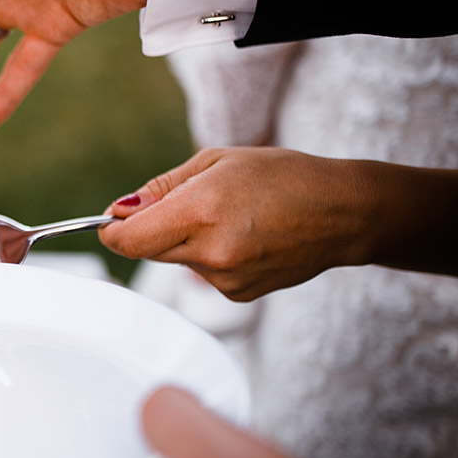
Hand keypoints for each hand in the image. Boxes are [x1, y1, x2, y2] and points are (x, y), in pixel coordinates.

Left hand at [98, 148, 372, 299]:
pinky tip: (245, 238)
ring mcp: (225, 279)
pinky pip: (203, 272)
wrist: (344, 214)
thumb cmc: (283, 176)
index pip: (129, 239)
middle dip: (151, 228)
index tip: (114, 218)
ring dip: (185, 240)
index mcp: (199, 212)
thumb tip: (122, 210)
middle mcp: (209, 252)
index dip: (113, 229)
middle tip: (186, 202)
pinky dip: (210, 255)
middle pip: (148, 250)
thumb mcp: (217, 162)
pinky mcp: (238, 294)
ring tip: (230, 216)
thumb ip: (163, 188)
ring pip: (176, 260)